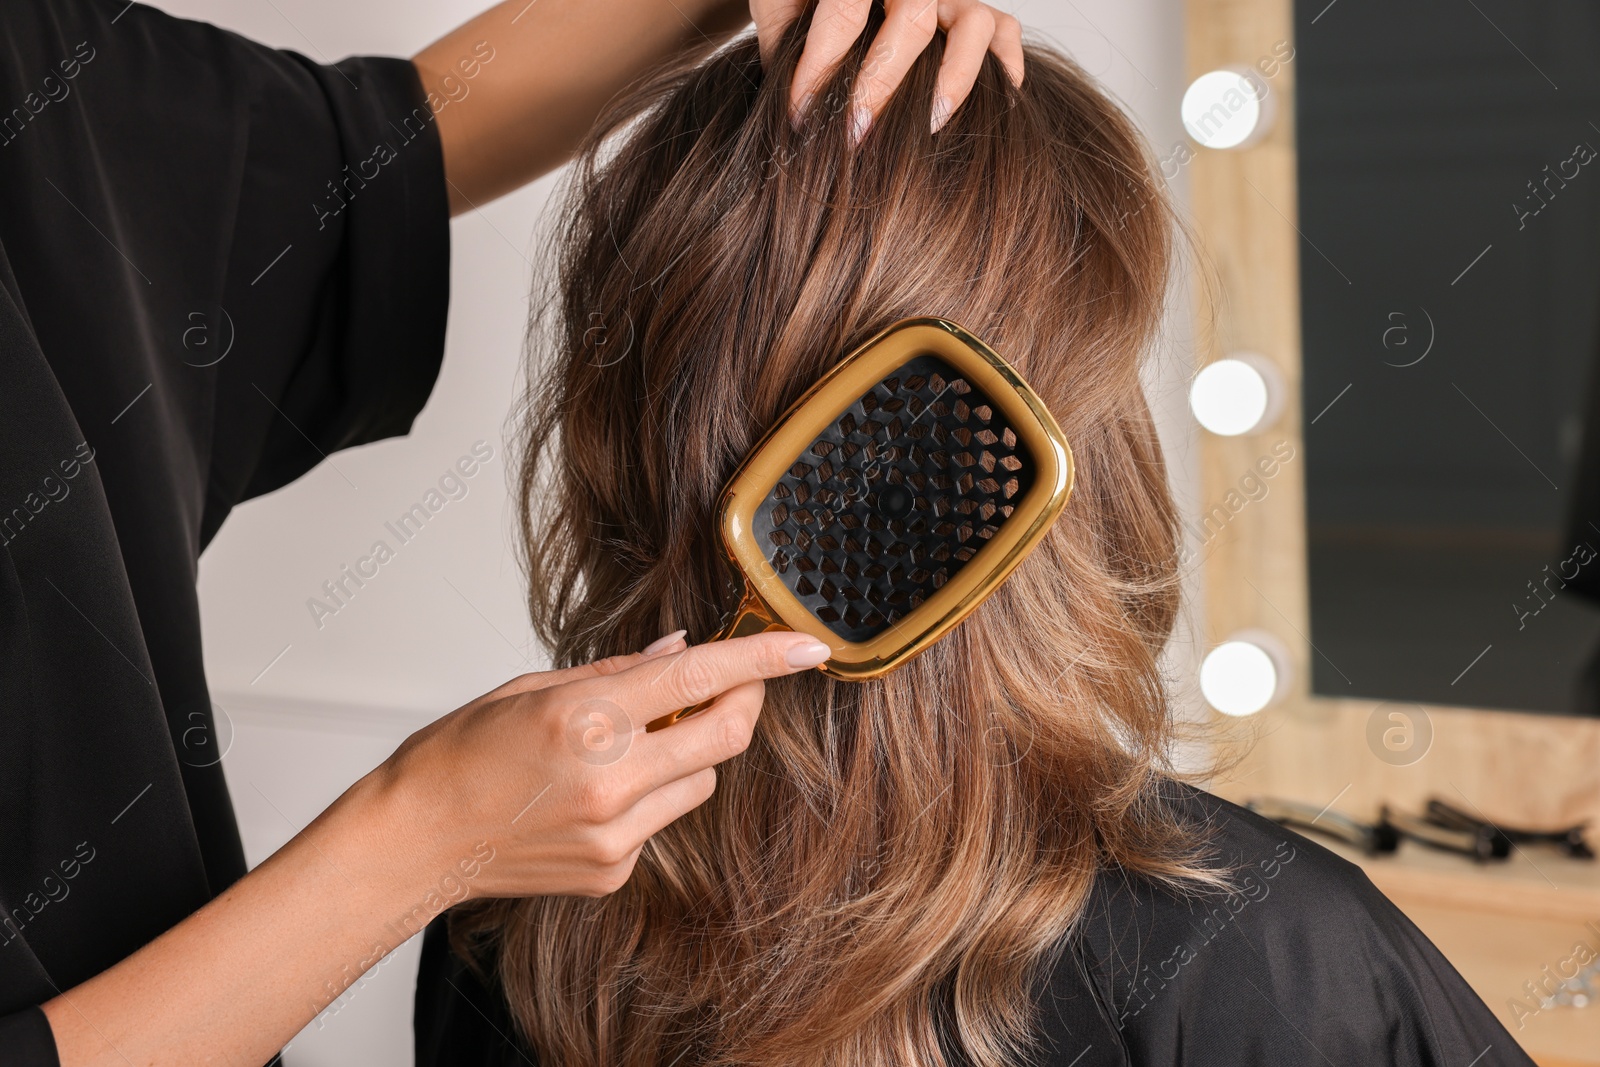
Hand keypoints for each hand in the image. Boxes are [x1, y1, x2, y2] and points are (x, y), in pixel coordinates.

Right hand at [367, 629, 831, 898]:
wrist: (415, 840)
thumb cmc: (459, 754)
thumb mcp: (532, 687)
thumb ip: (618, 672)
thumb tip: (683, 653)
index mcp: (587, 718)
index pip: (701, 678)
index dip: (764, 658)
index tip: (807, 646)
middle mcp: (611, 779)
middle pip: (726, 735)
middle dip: (746, 701)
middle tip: (740, 681)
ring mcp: (616, 834)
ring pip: (701, 779)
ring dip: (691, 750)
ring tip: (634, 739)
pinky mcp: (614, 870)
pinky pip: (663, 820)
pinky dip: (651, 795)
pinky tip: (598, 791)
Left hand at [750, 0, 1024, 136]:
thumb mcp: (781, 6)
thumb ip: (782, 45)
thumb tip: (785, 113)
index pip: (844, 14)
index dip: (821, 67)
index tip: (801, 115)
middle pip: (912, 21)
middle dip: (882, 84)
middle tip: (854, 134)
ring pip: (974, 25)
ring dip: (954, 80)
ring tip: (929, 126)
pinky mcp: (979, 8)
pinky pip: (1006, 36)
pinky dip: (1002, 74)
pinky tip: (983, 113)